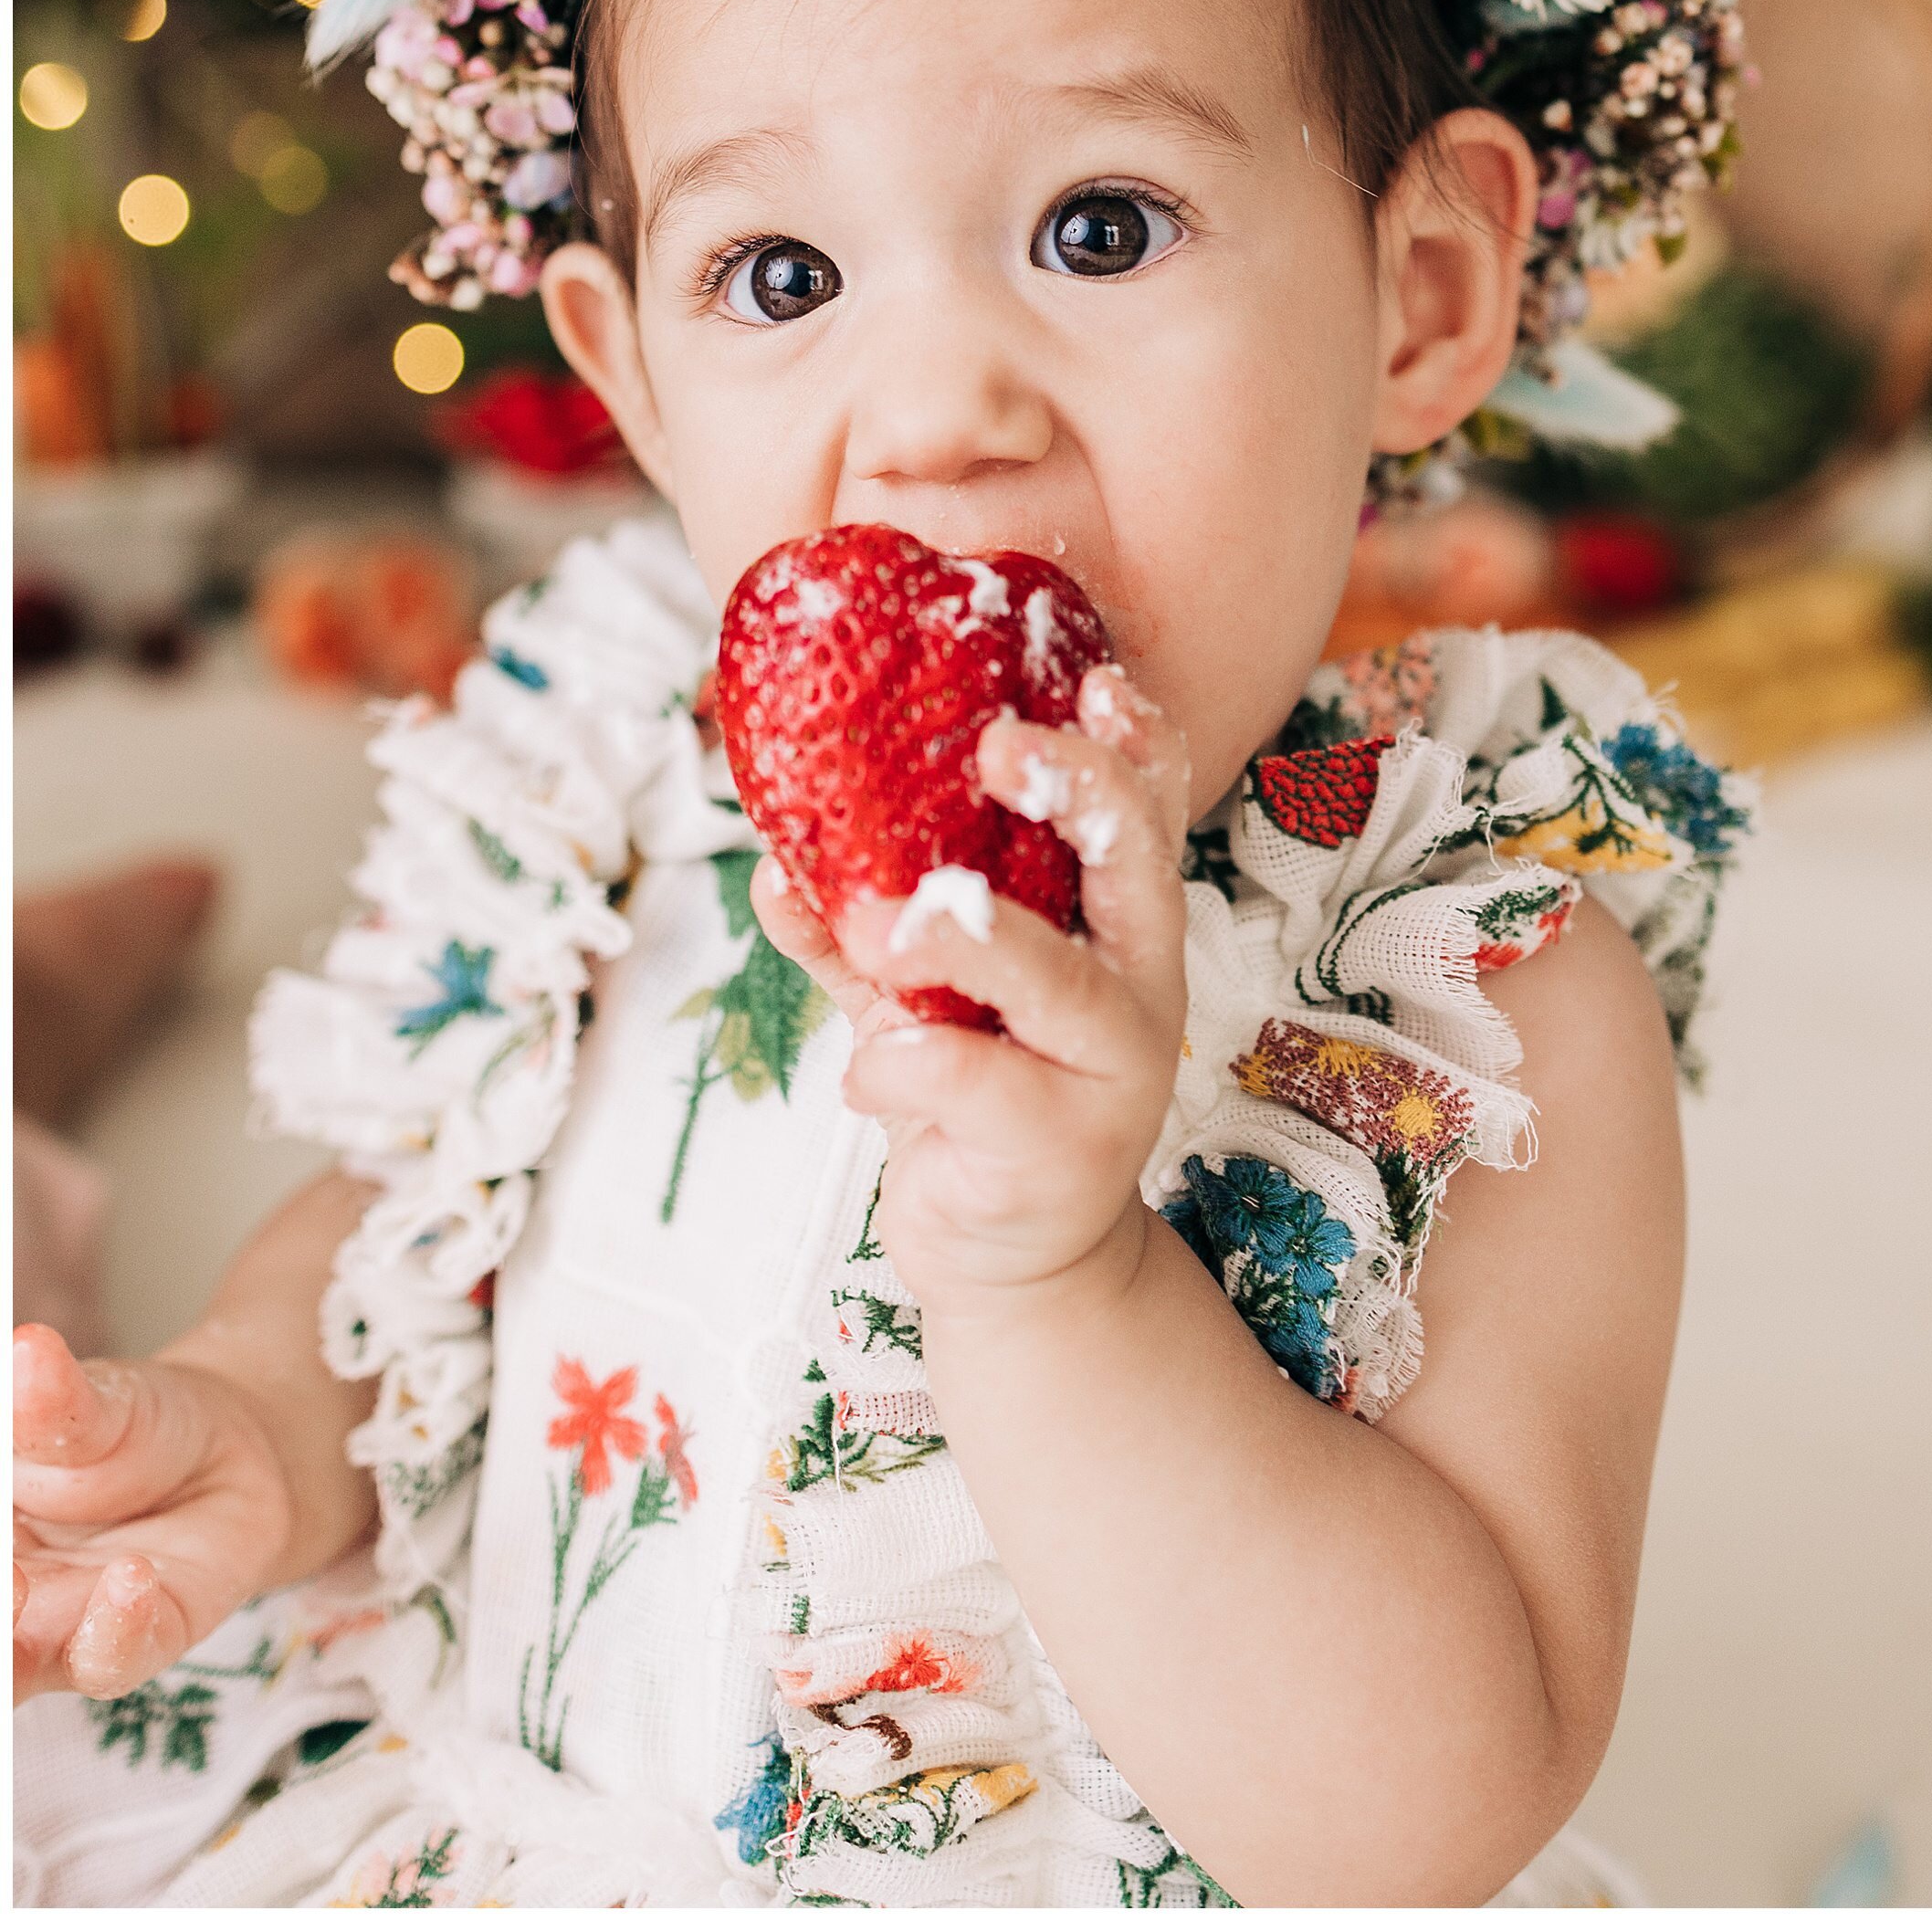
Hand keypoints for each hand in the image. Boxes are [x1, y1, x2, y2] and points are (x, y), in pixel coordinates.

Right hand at [13, 1326, 298, 1703]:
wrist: (233, 1450)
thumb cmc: (129, 1428)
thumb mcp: (89, 1401)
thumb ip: (47, 1403)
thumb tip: (25, 1353)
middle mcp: (3, 1599)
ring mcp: (60, 1631)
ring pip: (8, 1674)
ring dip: (0, 1644)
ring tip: (13, 1585)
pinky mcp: (136, 1641)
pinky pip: (111, 1660)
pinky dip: (113, 1628)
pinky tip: (130, 1577)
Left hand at [749, 665, 1193, 1318]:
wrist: (1012, 1260)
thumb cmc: (978, 1100)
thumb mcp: (921, 998)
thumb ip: (855, 933)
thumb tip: (775, 863)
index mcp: (1116, 926)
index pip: (1148, 812)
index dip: (1132, 742)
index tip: (1087, 678)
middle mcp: (1136, 984)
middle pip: (1135, 865)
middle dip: (1077, 792)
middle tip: (995, 748)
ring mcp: (1109, 1068)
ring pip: (1054, 978)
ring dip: (962, 938)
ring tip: (878, 924)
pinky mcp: (1058, 1146)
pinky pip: (972, 1081)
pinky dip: (897, 1062)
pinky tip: (862, 1073)